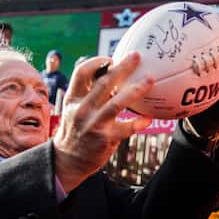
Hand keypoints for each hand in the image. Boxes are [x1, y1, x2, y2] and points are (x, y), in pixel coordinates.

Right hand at [53, 54, 153, 192]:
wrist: (68, 162)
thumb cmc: (76, 131)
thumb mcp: (74, 110)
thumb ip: (87, 94)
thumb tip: (110, 74)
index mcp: (73, 99)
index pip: (81, 73)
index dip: (96, 62)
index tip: (111, 58)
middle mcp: (82, 110)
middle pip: (104, 83)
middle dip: (122, 68)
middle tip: (137, 56)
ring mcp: (94, 124)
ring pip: (117, 103)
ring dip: (136, 90)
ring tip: (150, 80)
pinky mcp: (105, 139)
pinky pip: (127, 128)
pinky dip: (138, 122)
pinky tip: (149, 118)